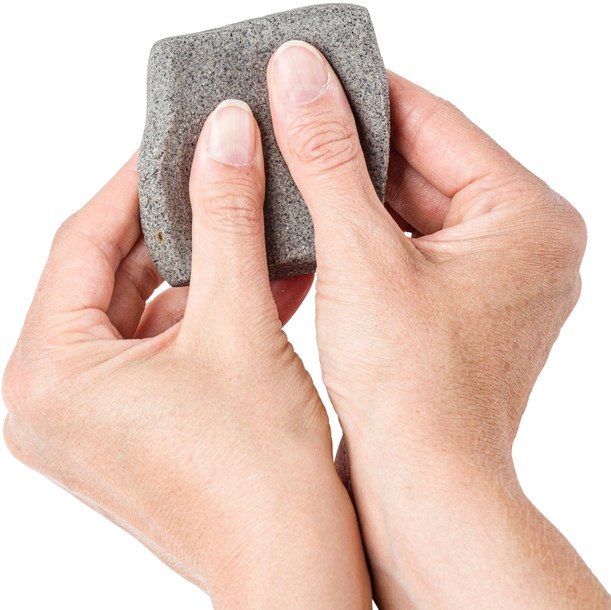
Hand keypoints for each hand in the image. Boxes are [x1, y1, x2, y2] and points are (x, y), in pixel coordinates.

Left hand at [2, 101, 368, 607]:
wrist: (293, 567)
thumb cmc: (259, 474)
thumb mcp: (239, 325)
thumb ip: (227, 219)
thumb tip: (228, 133)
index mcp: (51, 375)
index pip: (83, 242)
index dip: (137, 182)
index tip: (182, 138)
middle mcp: (57, 399)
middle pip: (113, 275)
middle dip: (175, 223)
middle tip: (221, 172)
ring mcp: (96, 416)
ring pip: (145, 308)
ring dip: (202, 265)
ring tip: (248, 218)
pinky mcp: (137, 424)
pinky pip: (165, 344)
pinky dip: (209, 310)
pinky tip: (258, 275)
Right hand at [266, 41, 609, 607]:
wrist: (423, 492)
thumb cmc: (412, 392)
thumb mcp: (362, 256)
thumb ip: (330, 158)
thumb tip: (299, 74)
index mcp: (528, 217)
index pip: (435, 121)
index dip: (363, 93)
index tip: (305, 73)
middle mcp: (522, 245)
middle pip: (421, 165)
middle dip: (349, 149)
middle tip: (283, 120)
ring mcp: (491, 279)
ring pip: (408, 209)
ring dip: (349, 194)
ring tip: (287, 170)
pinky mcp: (458, 307)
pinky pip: (405, 248)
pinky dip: (359, 237)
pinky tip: (312, 227)